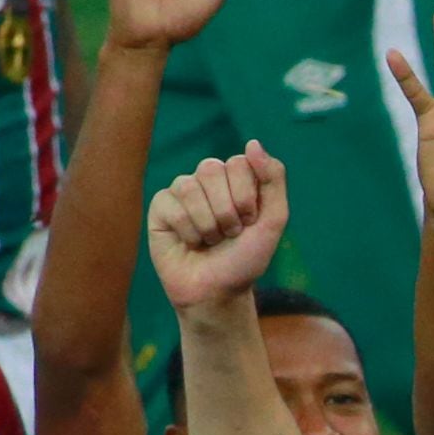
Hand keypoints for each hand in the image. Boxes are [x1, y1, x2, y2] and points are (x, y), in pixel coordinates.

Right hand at [146, 143, 287, 310]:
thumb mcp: (273, 220)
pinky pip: (171, 205)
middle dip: (227, 209)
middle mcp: (208, 179)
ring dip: (208, 223)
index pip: (239, 163)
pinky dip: (187, 231)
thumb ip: (272, 179)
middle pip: (211, 168)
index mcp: (237, 178)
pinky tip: (190, 242)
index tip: (250, 221)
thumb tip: (252, 143)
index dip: (247, 197)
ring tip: (211, 240)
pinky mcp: (160, 207)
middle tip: (230, 233)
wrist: (218, 291)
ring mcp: (182, 191)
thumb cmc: (246, 257)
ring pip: (189, 187)